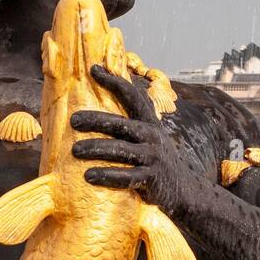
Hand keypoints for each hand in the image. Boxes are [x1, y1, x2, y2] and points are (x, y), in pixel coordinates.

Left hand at [71, 65, 183, 215]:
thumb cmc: (157, 161)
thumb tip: (103, 105)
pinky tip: (89, 176)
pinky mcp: (151, 179)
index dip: (114, 81)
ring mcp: (152, 157)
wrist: (184, 190)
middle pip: (120, 123)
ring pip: (120, 149)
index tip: (94, 69)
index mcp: (149, 122)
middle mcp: (152, 136)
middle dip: (96, 120)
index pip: (132, 95)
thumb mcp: (151, 137)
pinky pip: (126, 176)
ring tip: (75, 150)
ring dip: (96, 148)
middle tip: (74, 120)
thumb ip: (132, 123)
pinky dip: (107, 175)